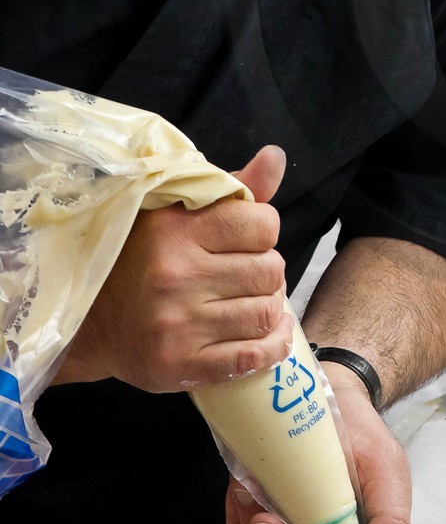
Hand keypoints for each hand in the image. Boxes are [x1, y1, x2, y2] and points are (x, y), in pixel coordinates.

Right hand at [57, 147, 290, 391]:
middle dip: (268, 270)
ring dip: (270, 306)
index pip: (263, 224)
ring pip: (266, 313)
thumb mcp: (177, 212)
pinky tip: (270, 332)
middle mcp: (176, 277)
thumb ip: (232, 186)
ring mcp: (179, 326)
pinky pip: (254, 357)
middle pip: (271, 270)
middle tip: (248, 273)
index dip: (263, 229)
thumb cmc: (141, 258)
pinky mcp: (182, 367)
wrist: (90, 324)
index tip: (248, 238)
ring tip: (253, 300)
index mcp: (175, 231)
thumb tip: (276, 156)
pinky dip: (273, 344)